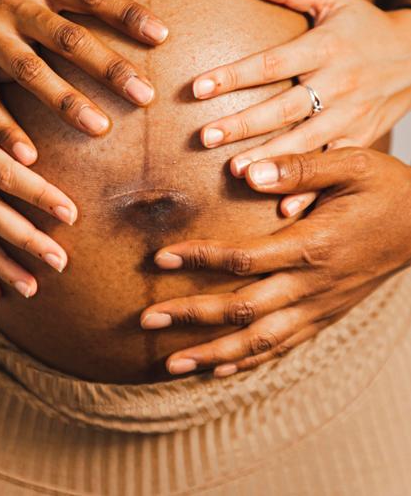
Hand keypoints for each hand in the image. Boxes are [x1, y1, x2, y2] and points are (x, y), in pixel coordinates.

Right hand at [0, 0, 167, 164]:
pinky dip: (3, 128)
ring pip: (30, 74)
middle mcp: (11, 6)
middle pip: (66, 38)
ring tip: (100, 129)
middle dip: (107, 68)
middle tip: (145, 97)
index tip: (162, 36)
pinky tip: (28, 157)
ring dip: (65, 103)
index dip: (125, 12)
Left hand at [140, 148, 410, 376]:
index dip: (198, 259)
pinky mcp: (326, 315)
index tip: (160, 258)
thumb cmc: (388, 189)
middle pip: (242, 309)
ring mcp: (320, 306)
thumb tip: (248, 173)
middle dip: (192, 316)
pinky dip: (250, 361)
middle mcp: (312, 284)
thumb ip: (299, 168)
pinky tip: (222, 369)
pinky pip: (284, 346)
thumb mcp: (351, 164)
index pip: (243, 260)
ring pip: (260, 341)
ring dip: (214, 354)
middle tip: (147, 320)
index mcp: (312, 245)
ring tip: (171, 363)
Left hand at [192, 0, 410, 214]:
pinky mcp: (361, 138)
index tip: (197, 88)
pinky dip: (312, 187)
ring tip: (237, 173)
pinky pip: (333, 166)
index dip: (234, 75)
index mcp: (325, 47)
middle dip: (244, 124)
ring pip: (307, 141)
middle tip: (206, 138)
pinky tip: (284, 207)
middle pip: (284, 106)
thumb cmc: (364, 25)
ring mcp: (351, 115)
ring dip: (271, 159)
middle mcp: (338, 83)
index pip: (272, 62)